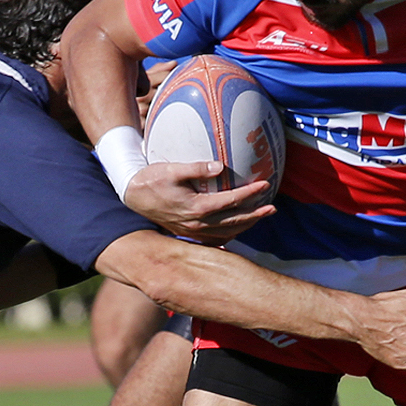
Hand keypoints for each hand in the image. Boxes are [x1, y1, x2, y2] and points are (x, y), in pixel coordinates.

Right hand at [123, 161, 273, 243]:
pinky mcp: (188, 234)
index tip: (265, 185)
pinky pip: (216, 239)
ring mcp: (193, 232)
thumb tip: (220, 166)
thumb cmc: (151, 179)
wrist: (132, 196)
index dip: (249, 194)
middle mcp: (197, 224)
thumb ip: (196, 168)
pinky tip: (238, 227)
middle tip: (272, 208)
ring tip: (261, 216)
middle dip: (255, 215)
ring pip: (227, 232)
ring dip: (245, 225)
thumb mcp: (171, 169)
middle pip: (234, 222)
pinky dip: (230, 233)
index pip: (230, 201)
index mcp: (196, 207)